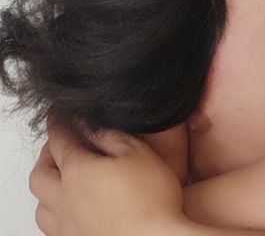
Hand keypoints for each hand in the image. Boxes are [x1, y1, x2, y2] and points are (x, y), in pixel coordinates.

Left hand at [29, 114, 189, 235]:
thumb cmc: (151, 202)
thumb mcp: (137, 153)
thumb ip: (109, 136)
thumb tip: (89, 125)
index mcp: (77, 173)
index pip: (58, 140)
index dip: (57, 122)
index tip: (58, 114)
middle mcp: (65, 202)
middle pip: (39, 174)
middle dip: (47, 155)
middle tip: (61, 145)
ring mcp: (68, 228)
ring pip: (41, 207)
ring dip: (47, 188)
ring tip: (63, 180)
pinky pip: (53, 229)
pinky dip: (56, 214)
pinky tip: (73, 210)